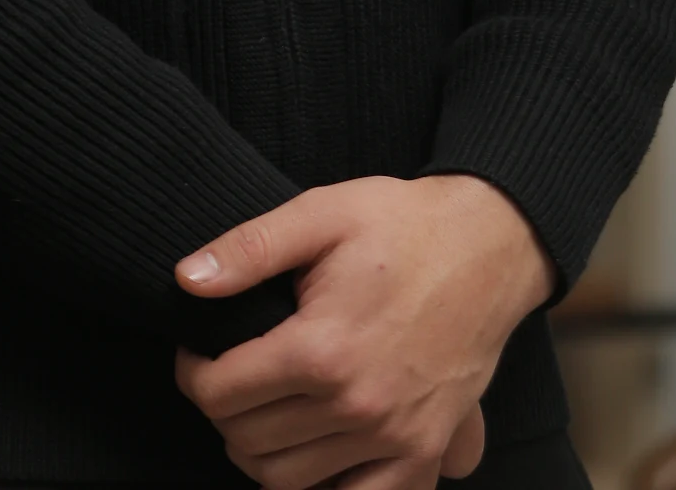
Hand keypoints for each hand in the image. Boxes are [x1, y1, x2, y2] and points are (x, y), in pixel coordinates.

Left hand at [173, 174, 552, 489]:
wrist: (489, 245)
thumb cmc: (402, 224)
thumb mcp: (322, 213)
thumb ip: (249, 248)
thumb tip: (186, 281)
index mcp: (322, 350)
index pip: (220, 394)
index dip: (192, 374)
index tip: (196, 355)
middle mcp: (356, 407)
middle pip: (247, 443)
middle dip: (224, 410)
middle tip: (230, 376)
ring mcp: (395, 441)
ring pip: (289, 484)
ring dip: (262, 453)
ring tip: (265, 410)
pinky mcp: (424, 455)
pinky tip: (315, 452)